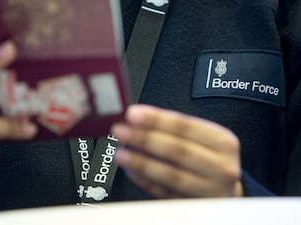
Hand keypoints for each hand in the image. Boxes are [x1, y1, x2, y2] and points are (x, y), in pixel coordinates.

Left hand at [112, 104, 242, 197]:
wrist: (225, 191)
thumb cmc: (209, 159)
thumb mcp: (203, 140)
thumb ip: (173, 129)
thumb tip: (137, 119)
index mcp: (223, 142)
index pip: (185, 126)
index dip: (156, 119)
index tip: (133, 114)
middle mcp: (221, 167)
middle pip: (178, 150)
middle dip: (145, 138)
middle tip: (121, 131)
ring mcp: (211, 190)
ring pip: (172, 174)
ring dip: (142, 162)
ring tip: (121, 153)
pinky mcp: (196, 207)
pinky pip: (166, 194)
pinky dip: (147, 182)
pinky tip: (132, 171)